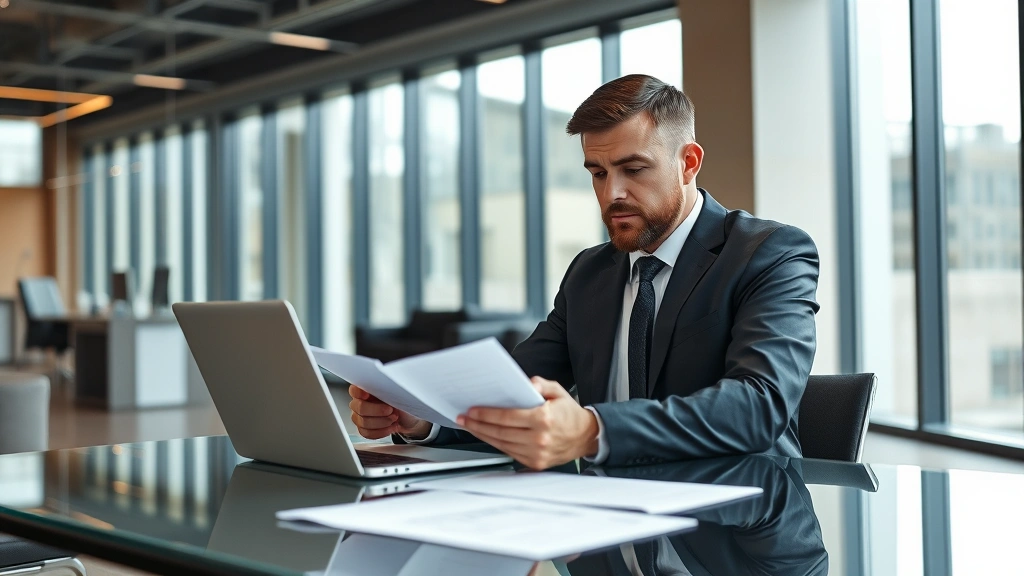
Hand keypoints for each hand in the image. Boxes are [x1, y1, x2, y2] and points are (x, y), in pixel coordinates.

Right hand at [348, 385, 431, 439]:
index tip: (368, 395)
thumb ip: (388, 389)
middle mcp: (360, 402)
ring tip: (394, 418)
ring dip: (382, 422)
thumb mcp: (399, 393)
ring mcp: (360, 416)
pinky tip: (390, 427)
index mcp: (366, 389)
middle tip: (391, 410)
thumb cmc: (403, 402)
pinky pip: (367, 433)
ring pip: (363, 422)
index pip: (354, 389)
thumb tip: (385, 385)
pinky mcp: (364, 429)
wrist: (409, 418)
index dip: (359, 393)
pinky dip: (381, 431)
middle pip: (359, 407)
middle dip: (377, 411)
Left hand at [458, 377, 599, 469]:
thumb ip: (541, 383)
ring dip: (483, 435)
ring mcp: (537, 453)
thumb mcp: (558, 391)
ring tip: (471, 427)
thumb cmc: (569, 413)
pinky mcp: (535, 463)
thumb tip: (525, 383)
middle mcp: (540, 438)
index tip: (472, 411)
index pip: (507, 417)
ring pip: (502, 445)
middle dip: (478, 425)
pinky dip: (496, 444)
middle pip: (500, 432)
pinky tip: (487, 436)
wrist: (586, 436)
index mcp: (544, 418)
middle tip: (464, 418)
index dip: (486, 414)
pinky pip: (509, 453)